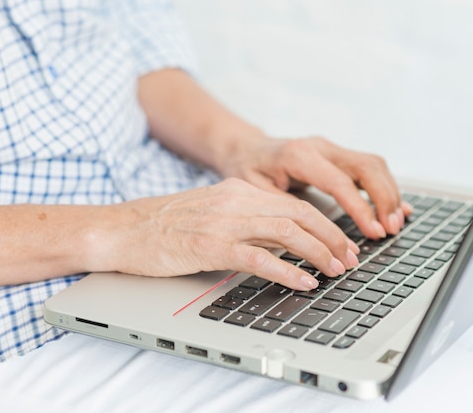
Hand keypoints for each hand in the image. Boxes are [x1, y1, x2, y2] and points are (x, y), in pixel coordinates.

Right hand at [102, 178, 359, 290]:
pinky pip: (259, 258)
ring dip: (319, 253)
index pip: (293, 203)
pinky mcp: (210, 246)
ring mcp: (223, 222)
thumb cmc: (163, 226)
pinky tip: (303, 282)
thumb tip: (281, 242)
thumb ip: (245, 221)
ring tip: (336, 271)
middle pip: (299, 214)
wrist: (123, 229)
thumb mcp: (211, 212)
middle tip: (350, 259)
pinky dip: (288, 271)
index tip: (342, 243)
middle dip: (332, 238)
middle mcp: (235, 201)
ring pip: (287, 232)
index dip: (325, 224)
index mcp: (237, 191)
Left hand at [220, 135, 412, 238]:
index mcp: (298, 156)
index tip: (374, 232)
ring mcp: (330, 148)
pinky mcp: (336, 155)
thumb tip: (312, 233)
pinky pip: (368, 167)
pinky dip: (384, 186)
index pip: (340, 181)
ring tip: (395, 223)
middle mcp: (319, 147)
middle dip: (384, 199)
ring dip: (388, 193)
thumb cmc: (246, 169)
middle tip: (391, 229)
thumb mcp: (254, 191)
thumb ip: (284, 208)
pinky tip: (395, 206)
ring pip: (373, 164)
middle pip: (366, 167)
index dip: (361, 208)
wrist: (245, 149)